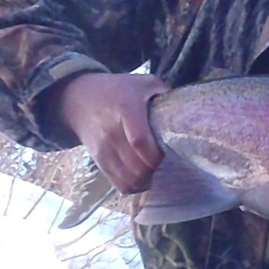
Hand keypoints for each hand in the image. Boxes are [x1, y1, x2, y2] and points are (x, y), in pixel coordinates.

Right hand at [48, 73, 169, 193]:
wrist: (80, 99)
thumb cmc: (120, 90)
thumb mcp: (144, 82)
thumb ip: (166, 92)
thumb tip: (187, 110)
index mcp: (126, 108)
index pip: (139, 141)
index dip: (156, 155)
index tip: (169, 154)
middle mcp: (111, 131)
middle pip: (136, 165)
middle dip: (156, 171)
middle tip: (168, 165)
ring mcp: (103, 149)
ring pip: (128, 179)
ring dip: (146, 180)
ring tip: (157, 172)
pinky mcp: (99, 161)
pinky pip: (119, 184)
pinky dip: (135, 186)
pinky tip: (144, 177)